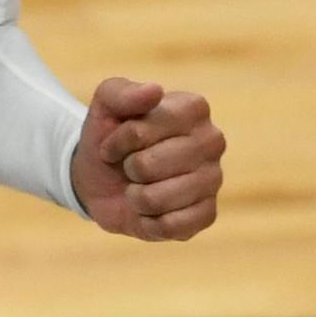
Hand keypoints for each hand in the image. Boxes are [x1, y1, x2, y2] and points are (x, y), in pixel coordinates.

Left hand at [71, 76, 224, 241]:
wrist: (102, 177)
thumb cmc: (109, 134)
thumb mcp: (105, 105)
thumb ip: (122, 92)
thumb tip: (155, 91)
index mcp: (193, 108)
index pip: (145, 129)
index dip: (120, 139)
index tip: (113, 140)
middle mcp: (212, 141)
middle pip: (149, 166)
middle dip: (128, 169)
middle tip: (130, 166)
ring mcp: (213, 179)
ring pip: (158, 199)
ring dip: (135, 197)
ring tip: (139, 187)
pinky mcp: (208, 214)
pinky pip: (171, 226)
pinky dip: (148, 222)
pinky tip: (150, 210)